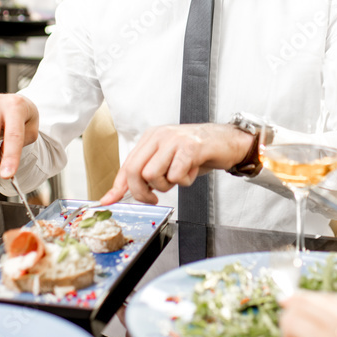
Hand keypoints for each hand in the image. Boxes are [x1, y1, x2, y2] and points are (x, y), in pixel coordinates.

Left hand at [99, 124, 252, 204]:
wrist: (227, 142)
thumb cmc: (197, 153)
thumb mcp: (168, 160)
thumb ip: (147, 173)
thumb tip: (122, 193)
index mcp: (151, 138)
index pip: (127, 164)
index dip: (117, 186)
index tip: (108, 201)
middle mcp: (160, 136)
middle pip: (135, 171)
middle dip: (142, 192)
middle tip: (154, 198)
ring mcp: (175, 140)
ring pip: (153, 175)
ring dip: (168, 185)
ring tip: (180, 176)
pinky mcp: (190, 147)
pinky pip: (176, 175)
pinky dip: (185, 181)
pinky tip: (192, 171)